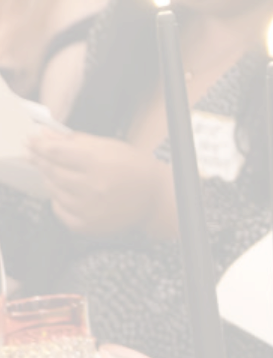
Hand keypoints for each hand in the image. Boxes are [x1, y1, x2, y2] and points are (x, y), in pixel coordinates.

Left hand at [26, 131, 170, 237]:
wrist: (157, 200)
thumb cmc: (137, 170)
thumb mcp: (110, 147)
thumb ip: (76, 140)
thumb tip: (47, 133)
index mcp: (98, 163)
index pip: (55, 151)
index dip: (39, 144)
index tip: (31, 140)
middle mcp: (91, 187)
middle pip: (50, 170)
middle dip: (40, 159)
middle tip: (34, 153)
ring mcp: (87, 208)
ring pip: (52, 189)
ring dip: (50, 179)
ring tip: (57, 172)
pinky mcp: (86, 224)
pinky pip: (59, 210)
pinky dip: (58, 200)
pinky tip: (67, 193)